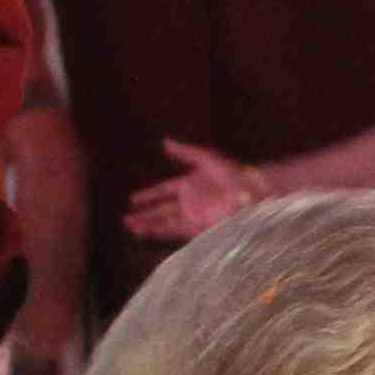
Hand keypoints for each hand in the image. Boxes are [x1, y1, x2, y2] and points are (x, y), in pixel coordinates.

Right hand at [123, 139, 262, 243]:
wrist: (248, 189)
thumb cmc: (229, 171)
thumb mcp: (204, 157)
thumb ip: (183, 152)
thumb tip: (164, 141)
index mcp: (189, 184)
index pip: (163, 191)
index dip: (149, 195)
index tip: (133, 200)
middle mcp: (189, 202)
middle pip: (161, 210)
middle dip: (144, 215)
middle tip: (126, 220)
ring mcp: (194, 215)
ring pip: (166, 222)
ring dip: (149, 225)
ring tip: (132, 227)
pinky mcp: (200, 226)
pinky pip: (178, 231)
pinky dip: (163, 232)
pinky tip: (150, 232)